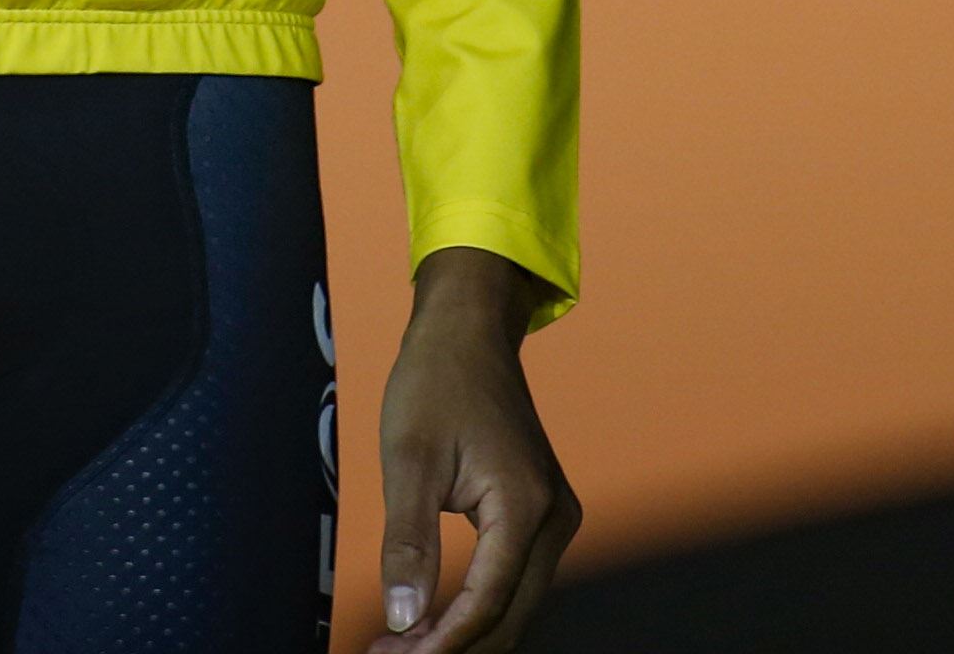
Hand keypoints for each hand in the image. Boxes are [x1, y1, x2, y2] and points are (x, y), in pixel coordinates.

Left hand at [376, 247, 576, 652]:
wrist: (468, 331)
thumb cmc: (434, 383)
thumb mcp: (408, 460)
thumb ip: (408, 544)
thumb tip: (403, 620)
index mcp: (525, 506)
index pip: (487, 603)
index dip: (440, 644)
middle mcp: (554, 519)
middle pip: (507, 615)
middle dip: (450, 646)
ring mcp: (555, 518)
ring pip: (513, 604)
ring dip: (462, 632)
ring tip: (398, 647)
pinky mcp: (542, 515)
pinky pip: (513, 579)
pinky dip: (475, 606)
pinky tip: (430, 616)